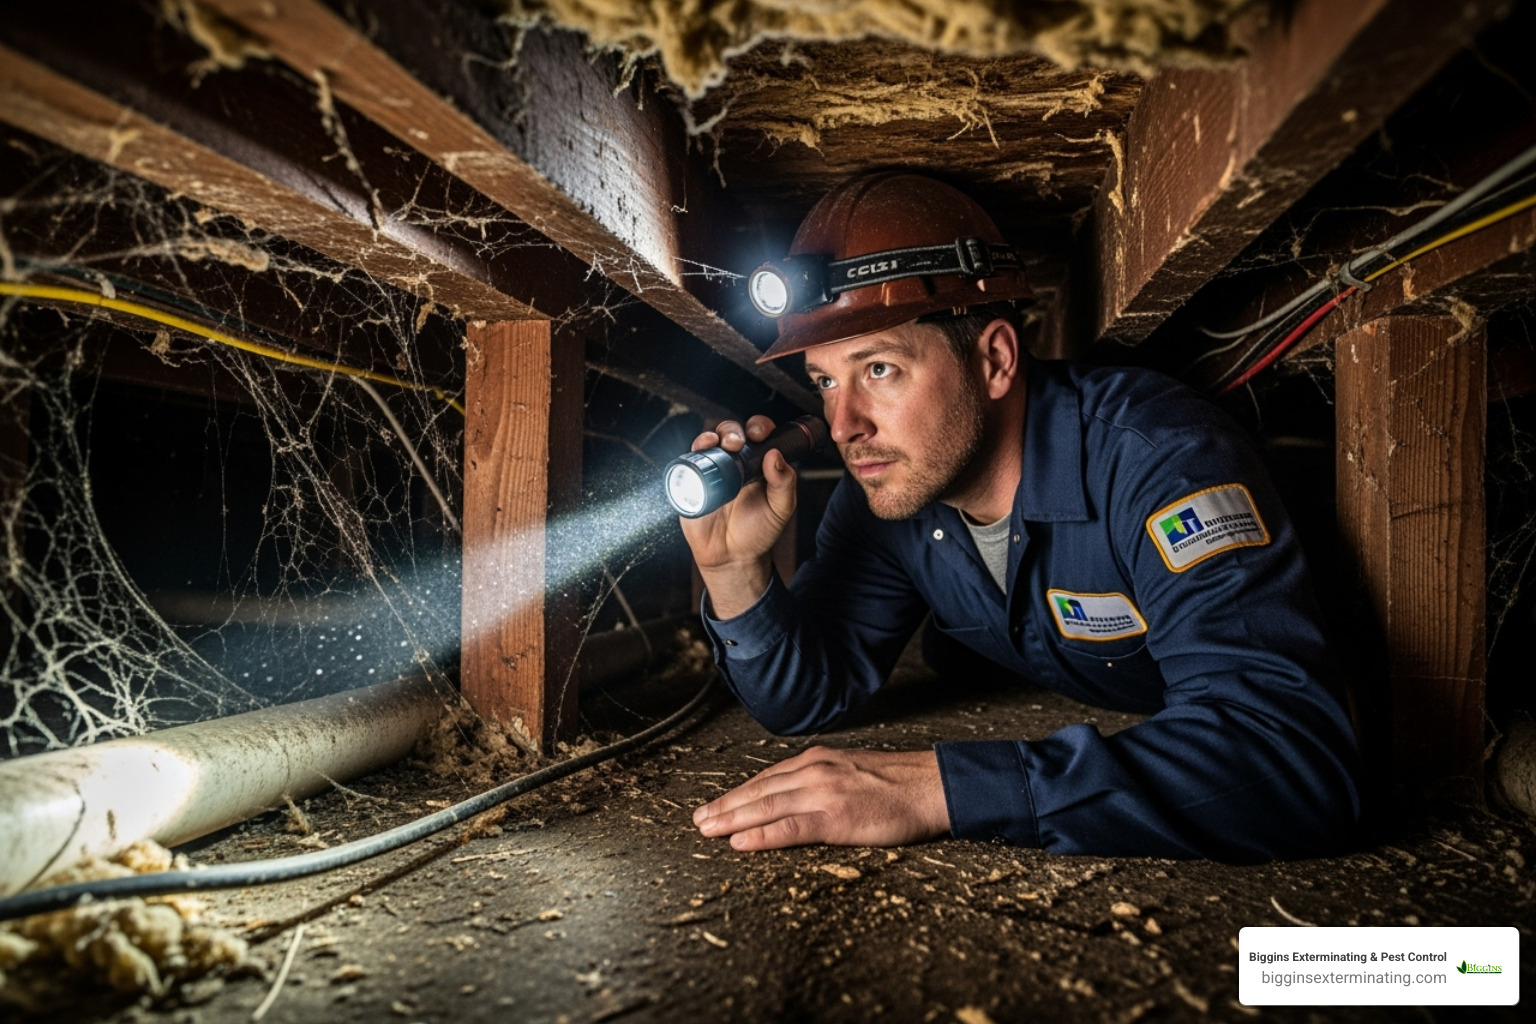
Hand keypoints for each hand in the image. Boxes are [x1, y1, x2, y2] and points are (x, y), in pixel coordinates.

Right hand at [679, 415, 797, 618]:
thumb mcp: (781, 509)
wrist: (732, 558)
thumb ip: (784, 483)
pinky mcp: (692, 484)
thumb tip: (775, 455)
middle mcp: (734, 464)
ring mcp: (711, 472)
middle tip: (737, 442)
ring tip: (718, 443)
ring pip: (708, 442)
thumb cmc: (759, 532)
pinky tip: (700, 451)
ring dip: (711, 435)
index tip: (760, 433)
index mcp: (758, 464)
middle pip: (730, 432)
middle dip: (732, 429)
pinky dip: (692, 452)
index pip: (757, 435)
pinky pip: (688, 462)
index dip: (758, 426)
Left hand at [692, 746, 950, 850]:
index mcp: (818, 760)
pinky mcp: (836, 817)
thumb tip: (799, 795)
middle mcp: (815, 771)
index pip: (768, 778)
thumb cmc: (899, 783)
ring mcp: (823, 793)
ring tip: (707, 829)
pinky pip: (790, 828)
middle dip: (725, 805)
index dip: (739, 793)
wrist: (933, 785)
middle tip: (698, 819)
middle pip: (759, 790)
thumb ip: (824, 778)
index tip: (716, 804)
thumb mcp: (852, 769)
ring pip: (766, 806)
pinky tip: (741, 842)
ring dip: (732, 818)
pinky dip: (762, 835)